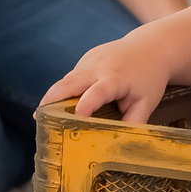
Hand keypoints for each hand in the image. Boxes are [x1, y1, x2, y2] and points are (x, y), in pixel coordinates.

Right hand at [41, 34, 175, 124]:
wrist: (151, 46)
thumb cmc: (149, 78)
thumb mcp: (146, 103)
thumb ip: (133, 123)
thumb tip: (118, 145)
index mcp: (116, 78)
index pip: (98, 91)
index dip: (86, 104)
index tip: (76, 117)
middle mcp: (99, 67)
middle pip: (69, 82)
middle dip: (52, 99)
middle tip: (38, 118)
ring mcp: (89, 61)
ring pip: (66, 80)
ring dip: (51, 97)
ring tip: (40, 117)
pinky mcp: (85, 60)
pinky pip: (71, 77)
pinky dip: (62, 91)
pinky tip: (57, 106)